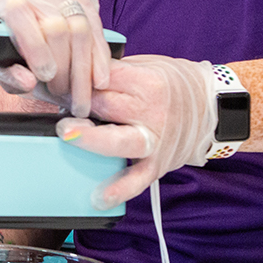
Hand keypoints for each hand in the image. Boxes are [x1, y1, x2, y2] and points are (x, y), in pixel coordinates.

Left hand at [0, 0, 110, 117]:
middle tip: (64, 93)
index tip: (45, 76)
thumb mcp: (0, 61)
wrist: (23, 10)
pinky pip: (98, 25)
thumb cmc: (9, 41)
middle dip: (64, 67)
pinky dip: (100, 55)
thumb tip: (29, 82)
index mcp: (4, 2)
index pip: (20, 16)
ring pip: (82, 26)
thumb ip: (10, 75)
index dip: (35, 48)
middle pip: (57, 27)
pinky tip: (100, 77)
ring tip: (82, 92)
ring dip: (85, 66)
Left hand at [56, 55, 217, 205]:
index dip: (75, 76)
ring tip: (66, 135)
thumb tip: (70, 73)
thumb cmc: (173, 84)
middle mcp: (151, 112)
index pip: (104, 77)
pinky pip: (137, 179)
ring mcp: (155, 140)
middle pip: (106, 105)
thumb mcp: (146, 66)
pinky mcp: (157, 163)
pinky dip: (118, 190)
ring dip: (91, 139)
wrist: (213, 106)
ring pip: (119, 141)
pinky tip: (98, 196)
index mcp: (146, 82)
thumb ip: (112, 72)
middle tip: (48, 98)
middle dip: (74, 103)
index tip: (53, 76)